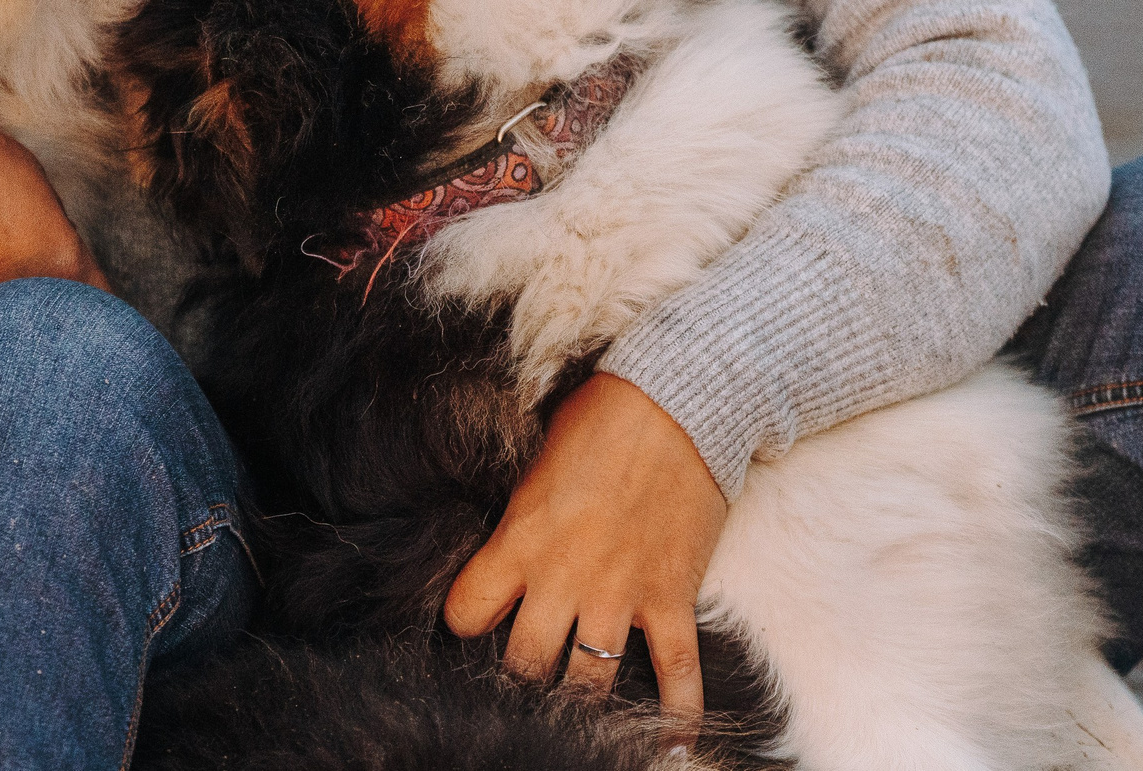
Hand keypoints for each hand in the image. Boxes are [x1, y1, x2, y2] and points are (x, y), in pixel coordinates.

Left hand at [443, 373, 726, 716]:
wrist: (677, 405)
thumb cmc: (599, 418)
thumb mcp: (533, 461)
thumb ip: (518, 514)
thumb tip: (503, 537)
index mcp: (520, 540)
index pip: (468, 611)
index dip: (465, 621)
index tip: (473, 621)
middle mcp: (564, 578)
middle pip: (526, 661)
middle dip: (520, 673)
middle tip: (524, 672)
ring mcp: (621, 594)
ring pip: (588, 679)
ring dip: (579, 696)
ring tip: (573, 705)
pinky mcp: (671, 599)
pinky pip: (676, 674)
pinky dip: (677, 715)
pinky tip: (672, 747)